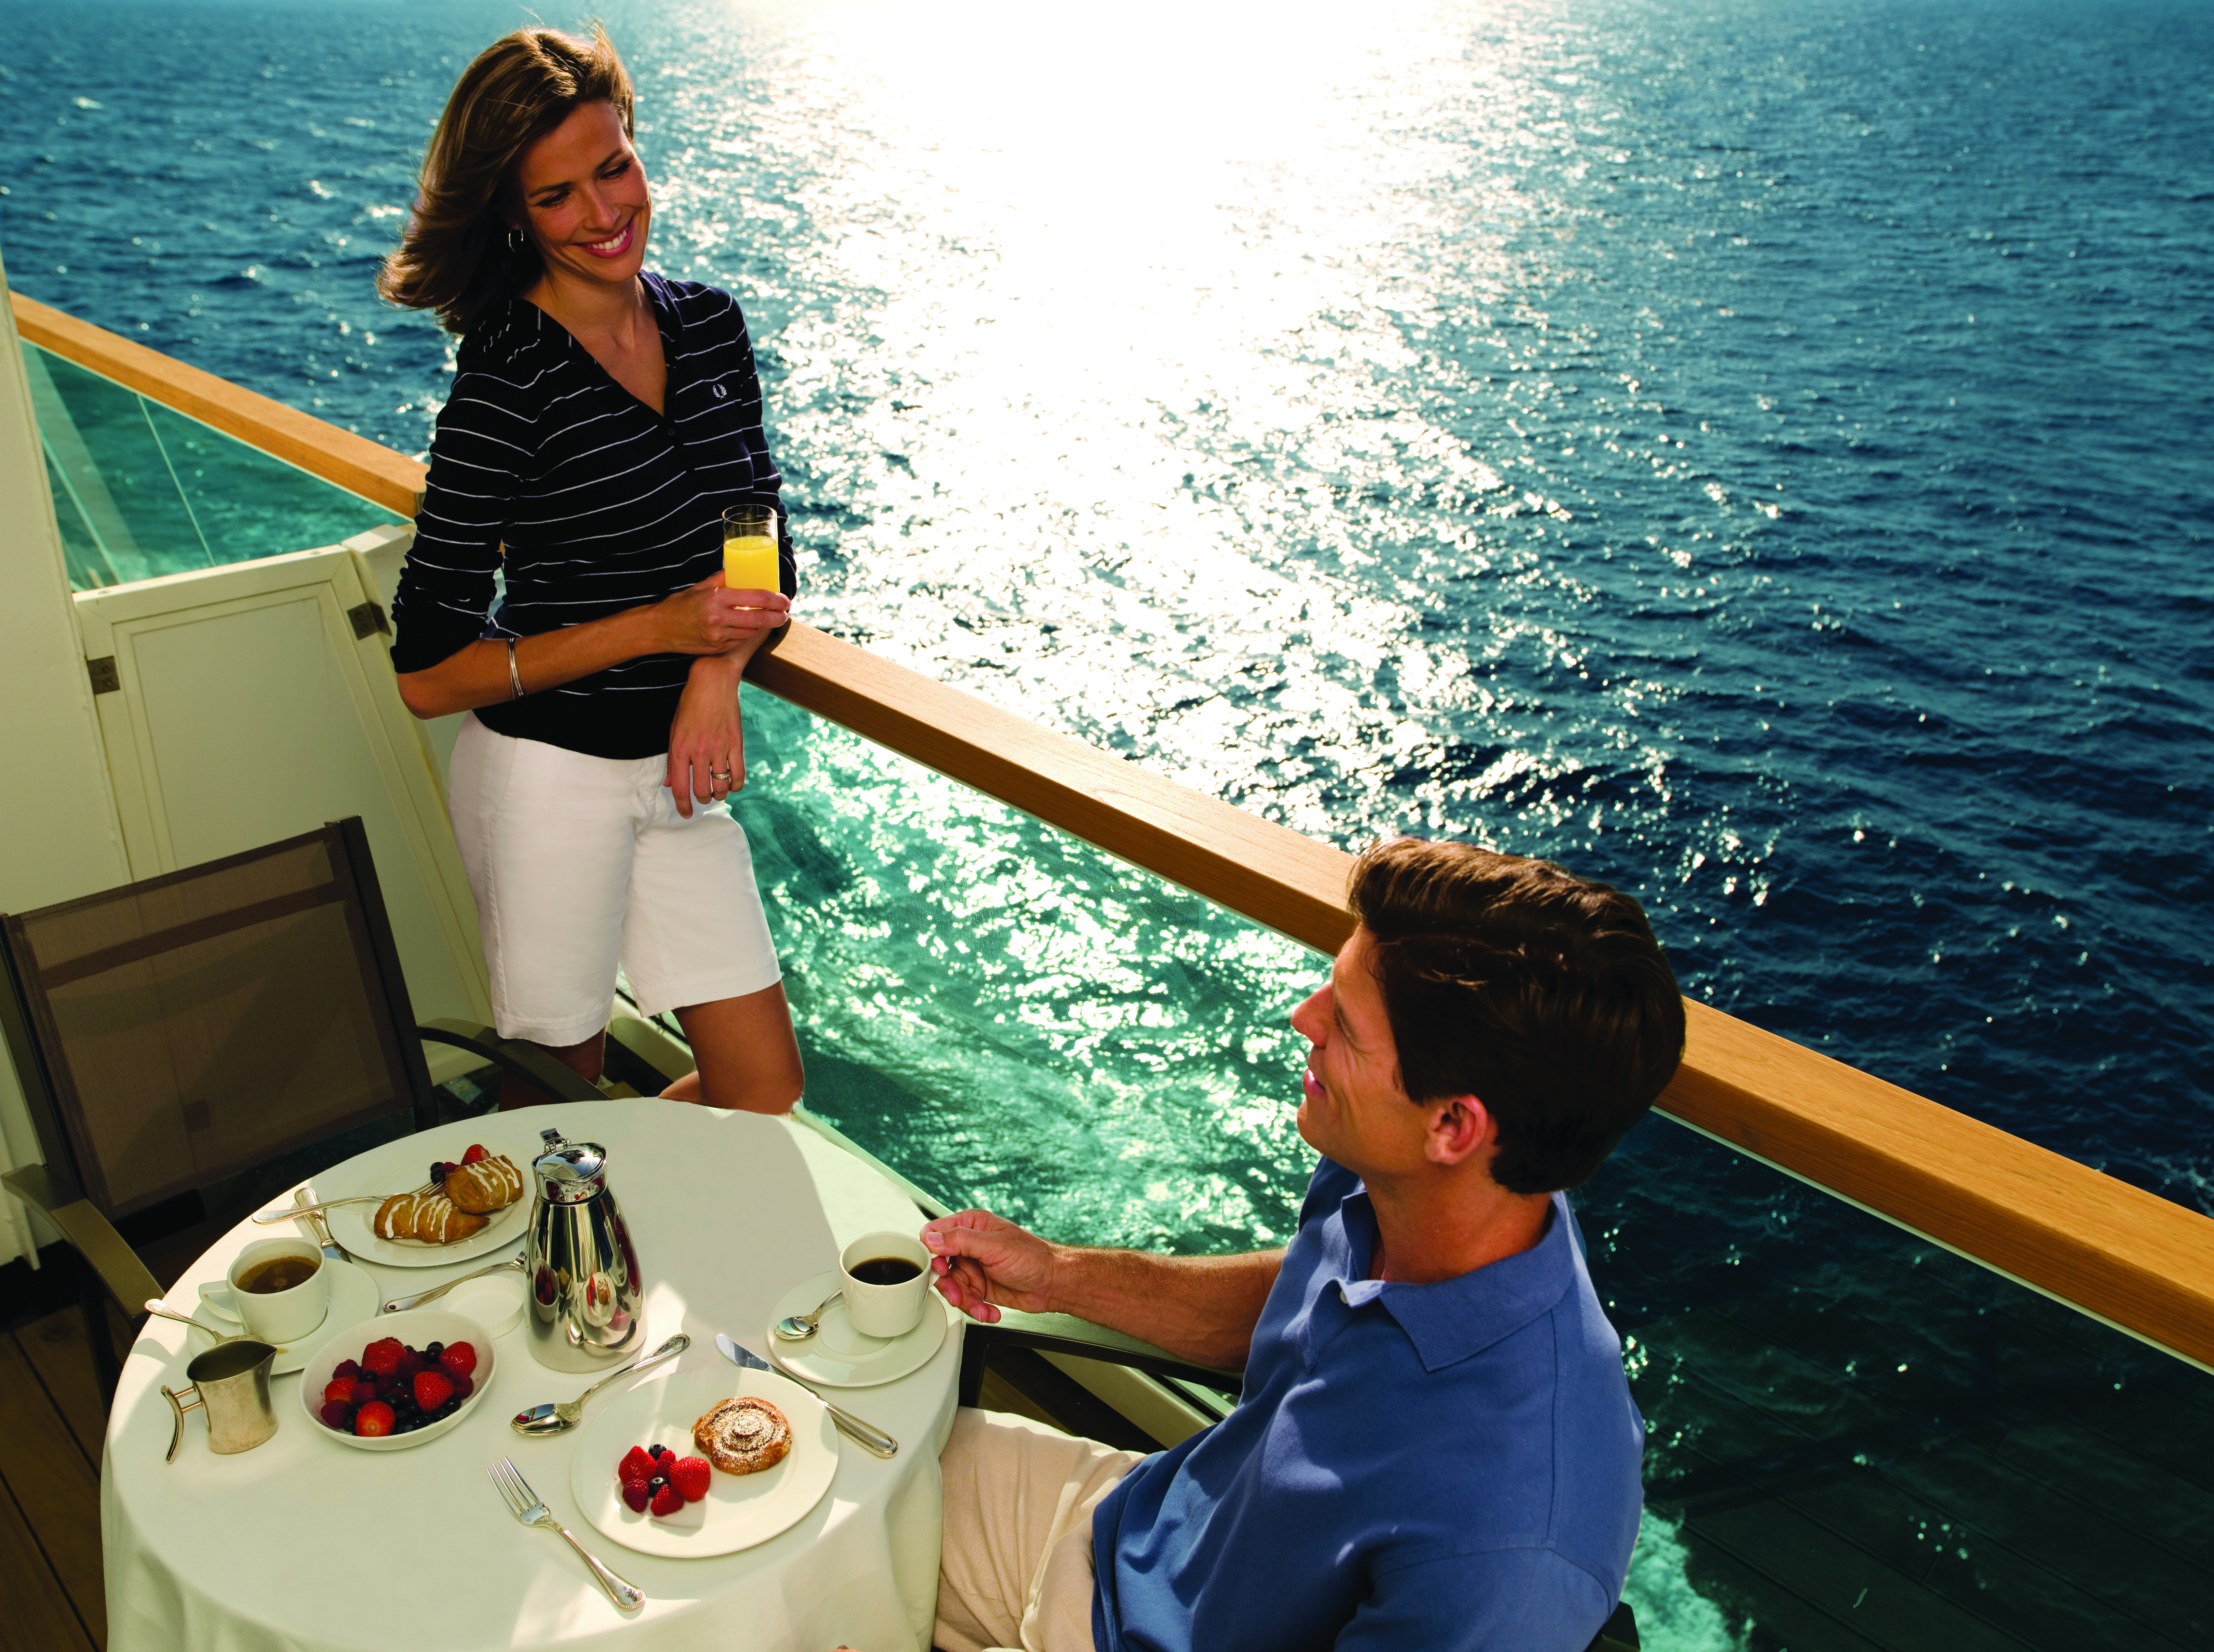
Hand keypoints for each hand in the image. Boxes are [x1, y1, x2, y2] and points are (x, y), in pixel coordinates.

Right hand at [654, 572, 791, 655]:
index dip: (775, 599)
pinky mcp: (716, 648)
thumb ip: (722, 578)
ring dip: (762, 626)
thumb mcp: (701, 586)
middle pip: (760, 618)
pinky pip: (739, 641)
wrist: (660, 628)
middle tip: (785, 613)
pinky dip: (746, 634)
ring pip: (751, 631)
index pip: (757, 597)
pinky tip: (750, 628)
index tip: (785, 599)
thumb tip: (739, 568)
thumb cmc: (680, 604)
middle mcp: (719, 618)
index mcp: (718, 598)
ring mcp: (718, 636)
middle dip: (777, 617)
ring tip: (770, 619)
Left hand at [666, 657, 741, 818]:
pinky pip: (739, 774)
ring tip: (717, 791)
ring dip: (719, 794)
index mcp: (680, 748)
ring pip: (721, 786)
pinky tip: (731, 784)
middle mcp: (700, 751)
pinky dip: (735, 785)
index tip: (686, 814)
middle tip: (703, 798)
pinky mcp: (736, 744)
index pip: (680, 788)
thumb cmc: (690, 704)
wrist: (712, 681)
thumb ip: (672, 759)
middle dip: (702, 800)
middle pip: (701, 791)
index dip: (683, 806)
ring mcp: (720, 748)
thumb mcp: (673, 729)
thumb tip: (669, 783)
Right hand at [919, 1209, 1059, 1323]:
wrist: (1053, 1283)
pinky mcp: (980, 1286)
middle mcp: (969, 1245)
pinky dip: (976, 1309)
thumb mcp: (994, 1246)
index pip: (935, 1234)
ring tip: (981, 1307)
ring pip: (952, 1286)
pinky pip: (966, 1299)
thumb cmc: (1033, 1257)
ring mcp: (974, 1267)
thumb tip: (931, 1239)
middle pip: (940, 1266)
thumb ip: (961, 1240)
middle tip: (959, 1296)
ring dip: (965, 1301)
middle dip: (950, 1285)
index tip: (942, 1269)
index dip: (933, 1253)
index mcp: (971, 1225)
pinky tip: (990, 1311)